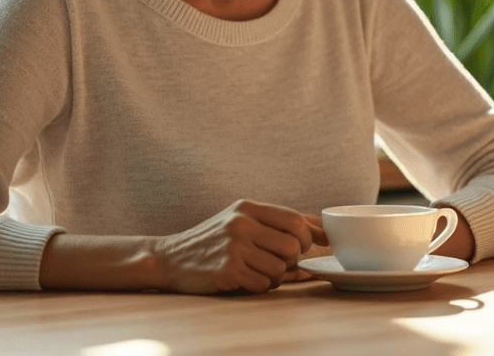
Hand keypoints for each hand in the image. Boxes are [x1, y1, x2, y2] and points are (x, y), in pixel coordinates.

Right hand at [152, 199, 327, 293]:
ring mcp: (233, 248)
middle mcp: (241, 224)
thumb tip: (323, 230)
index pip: (295, 220)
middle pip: (292, 246)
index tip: (304, 246)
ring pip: (280, 268)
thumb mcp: (242, 219)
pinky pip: (263, 284)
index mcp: (248, 207)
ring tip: (259, 271)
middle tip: (279, 261)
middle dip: (292, 259)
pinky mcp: (227, 271)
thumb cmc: (214, 240)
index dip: (307, 238)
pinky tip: (245, 279)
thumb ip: (279, 221)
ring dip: (275, 276)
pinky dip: (260, 286)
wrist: (170, 258)